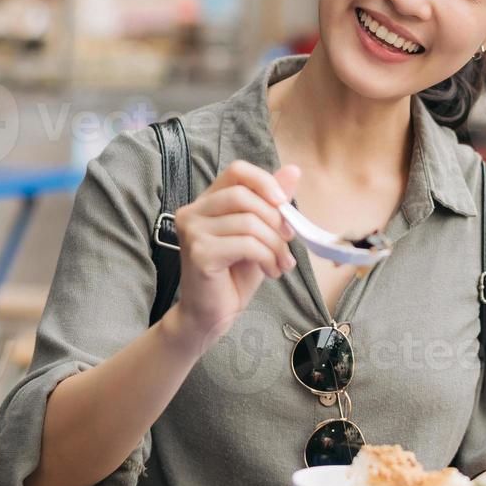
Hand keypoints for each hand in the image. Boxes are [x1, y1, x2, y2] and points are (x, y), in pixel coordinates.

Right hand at [164, 159, 300, 349]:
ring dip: (275, 245)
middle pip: (244, 195)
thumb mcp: (259, 234)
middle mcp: (193, 212)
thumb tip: (293, 170)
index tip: (283, 203)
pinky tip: (270, 272)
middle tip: (289, 241)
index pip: (237, 171)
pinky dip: (267, 257)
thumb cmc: (234, 275)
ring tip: (280, 264)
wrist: (212, 315)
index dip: (264, 181)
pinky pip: (246, 244)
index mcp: (207, 202)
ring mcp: (192, 232)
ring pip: (249, 222)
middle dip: (275, 218)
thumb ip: (271, 203)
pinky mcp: (199, 253)